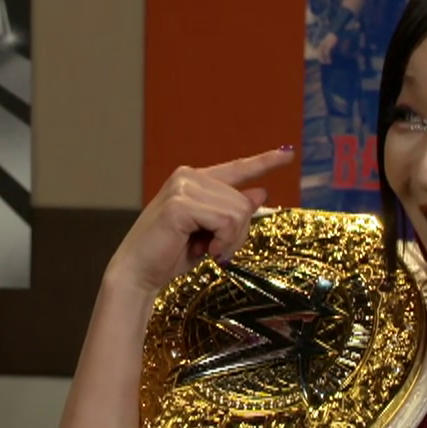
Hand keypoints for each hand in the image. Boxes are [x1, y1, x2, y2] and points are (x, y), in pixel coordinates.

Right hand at [104, 147, 295, 298]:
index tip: (288, 154)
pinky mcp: (180, 205)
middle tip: (218, 252)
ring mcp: (183, 187)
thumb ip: (231, 211)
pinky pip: (226, 221)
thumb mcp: (209, 232)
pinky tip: (207, 252)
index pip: (236, 168)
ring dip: (231, 240)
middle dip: (238, 233)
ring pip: (237, 212)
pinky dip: (223, 242)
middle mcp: (188, 176)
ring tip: (211, 252)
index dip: (264, 161)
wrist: (138, 273)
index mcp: (193, 180)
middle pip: (242, 201)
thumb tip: (261, 192)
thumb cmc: (169, 254)